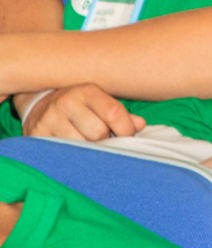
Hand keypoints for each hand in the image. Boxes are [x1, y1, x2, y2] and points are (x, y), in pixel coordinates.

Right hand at [21, 84, 145, 141]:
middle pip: (98, 132)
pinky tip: (73, 151)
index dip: (125, 129)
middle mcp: (66, 102)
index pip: (114, 113)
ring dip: (87, 150)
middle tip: (103, 140)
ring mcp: (49, 119)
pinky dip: (70, 156)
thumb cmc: (80, 105)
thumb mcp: (100, 102)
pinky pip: (61, 153)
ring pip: (79, 146)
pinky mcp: (36, 135)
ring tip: (86, 145)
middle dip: (105, 140)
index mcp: (87, 91)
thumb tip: (140, 125)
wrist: (40, 104)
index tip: (127, 136)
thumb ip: (121, 114)